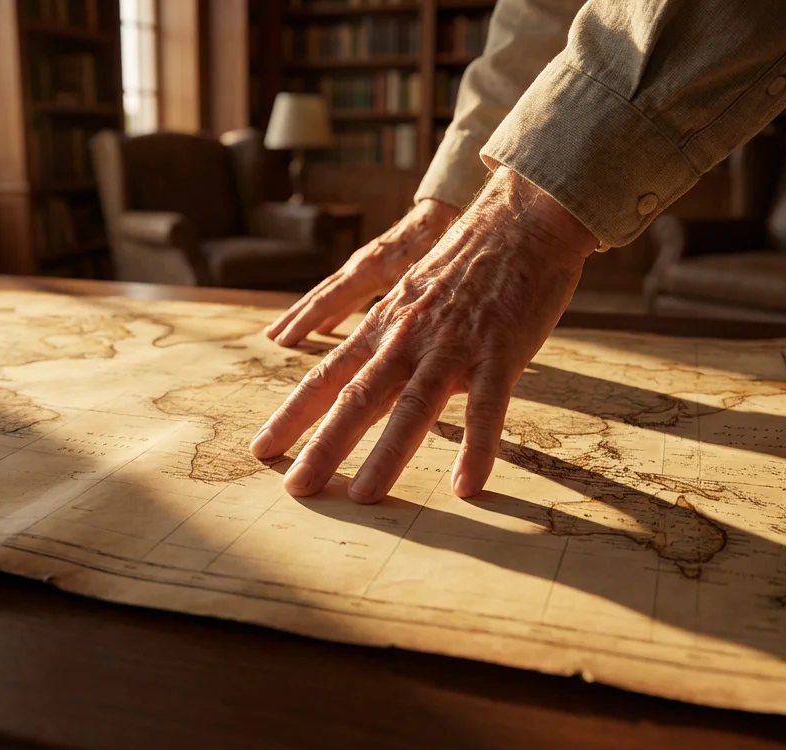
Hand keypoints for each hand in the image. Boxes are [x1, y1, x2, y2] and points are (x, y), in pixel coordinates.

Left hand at [250, 167, 597, 502]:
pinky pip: (488, 407)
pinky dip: (478, 448)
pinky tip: (468, 486)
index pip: (327, 377)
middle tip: (295, 489)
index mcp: (384, 327)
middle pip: (357, 398)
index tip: (261, 448)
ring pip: (413, 406)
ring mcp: (452, 345)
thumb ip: (393, 339)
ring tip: (363, 497)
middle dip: (323, 446)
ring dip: (387, 455)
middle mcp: (407, 338)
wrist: (524, 217)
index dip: (293, 414)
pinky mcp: (499, 352)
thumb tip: (373, 379)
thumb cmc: (470, 259)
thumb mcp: (415, 296)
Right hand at [264, 198, 459, 346]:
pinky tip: (328, 324)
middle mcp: (358, 265)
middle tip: (269, 336)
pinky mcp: (373, 266)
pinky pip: (345, 290)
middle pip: (318, 294)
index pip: (325, 299)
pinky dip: (331, 307)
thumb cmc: (439, 244)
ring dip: (307, 312)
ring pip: (328, 291)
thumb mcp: (422, 276)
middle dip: (293, 317)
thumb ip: (402, 303)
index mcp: (367, 270)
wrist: (444, 213)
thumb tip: (394, 339)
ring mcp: (363, 264)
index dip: (303, 322)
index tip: (282, 340)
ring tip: (286, 330)